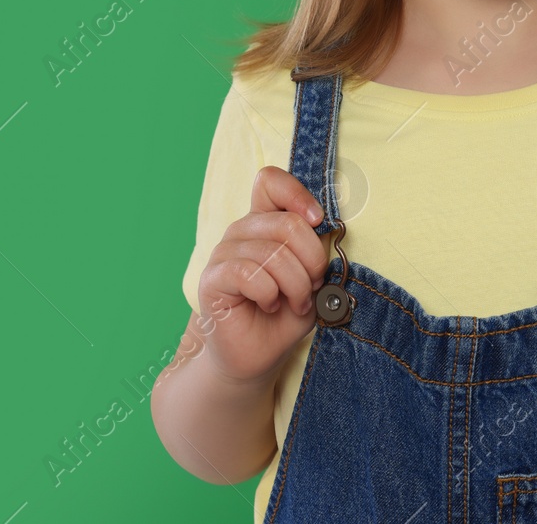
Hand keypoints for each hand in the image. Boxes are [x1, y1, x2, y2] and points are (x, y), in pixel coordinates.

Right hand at [195, 166, 330, 383]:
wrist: (259, 355)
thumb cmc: (285, 315)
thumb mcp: (312, 279)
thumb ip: (316, 251)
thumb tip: (324, 232)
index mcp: (265, 222)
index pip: (270, 181)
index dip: (298, 195)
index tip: (317, 221)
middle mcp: (241, 231)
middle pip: (287, 223)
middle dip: (312, 261)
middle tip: (311, 287)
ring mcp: (223, 253)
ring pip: (273, 252)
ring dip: (296, 285)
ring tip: (294, 302)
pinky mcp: (212, 279)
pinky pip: (250, 274)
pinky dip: (270, 294)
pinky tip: (269, 305)